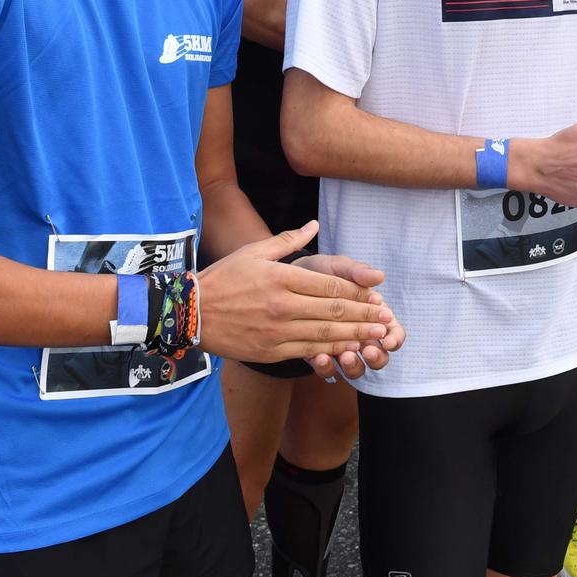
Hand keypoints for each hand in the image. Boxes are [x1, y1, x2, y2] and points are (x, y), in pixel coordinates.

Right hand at [196, 223, 398, 370]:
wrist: (190, 313)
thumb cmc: (224, 278)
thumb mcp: (254, 252)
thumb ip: (288, 241)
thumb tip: (313, 224)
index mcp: (282, 278)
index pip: (330, 285)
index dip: (357, 292)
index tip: (376, 296)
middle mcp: (283, 305)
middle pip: (333, 311)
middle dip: (364, 316)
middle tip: (385, 319)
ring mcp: (277, 331)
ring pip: (325, 335)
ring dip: (355, 336)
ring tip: (376, 337)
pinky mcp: (271, 351)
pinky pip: (308, 352)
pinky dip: (331, 352)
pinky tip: (348, 351)